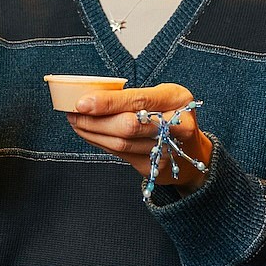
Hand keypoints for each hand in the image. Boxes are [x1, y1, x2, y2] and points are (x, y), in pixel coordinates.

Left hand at [67, 83, 211, 190]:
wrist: (193, 152)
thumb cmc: (171, 115)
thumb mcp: (162, 96)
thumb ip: (134, 97)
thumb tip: (91, 97)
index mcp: (177, 99)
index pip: (138, 101)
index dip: (108, 102)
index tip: (82, 102)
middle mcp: (177, 126)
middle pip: (128, 126)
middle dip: (95, 121)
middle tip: (72, 113)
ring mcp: (167, 151)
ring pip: (121, 143)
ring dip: (92, 133)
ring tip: (75, 121)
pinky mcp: (154, 169)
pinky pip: (120, 155)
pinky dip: (100, 143)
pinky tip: (89, 134)